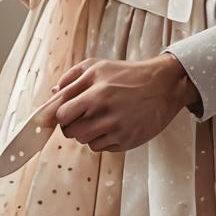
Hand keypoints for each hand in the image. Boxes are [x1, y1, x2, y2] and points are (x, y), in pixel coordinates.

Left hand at [51, 54, 197, 151]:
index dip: (56, 115)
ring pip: (84, 141)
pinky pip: (100, 148)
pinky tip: (111, 125)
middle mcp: (105, 114)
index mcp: (95, 93)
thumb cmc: (127, 74)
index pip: (61, 114)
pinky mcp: (127, 142)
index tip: (57, 114)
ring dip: (85, 132)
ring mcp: (117, 130)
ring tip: (98, 117)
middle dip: (70, 124)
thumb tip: (52, 94)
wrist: (162, 86)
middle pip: (69, 132)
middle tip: (79, 114)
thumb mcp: (97, 67)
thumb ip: (71, 79)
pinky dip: (100, 139)